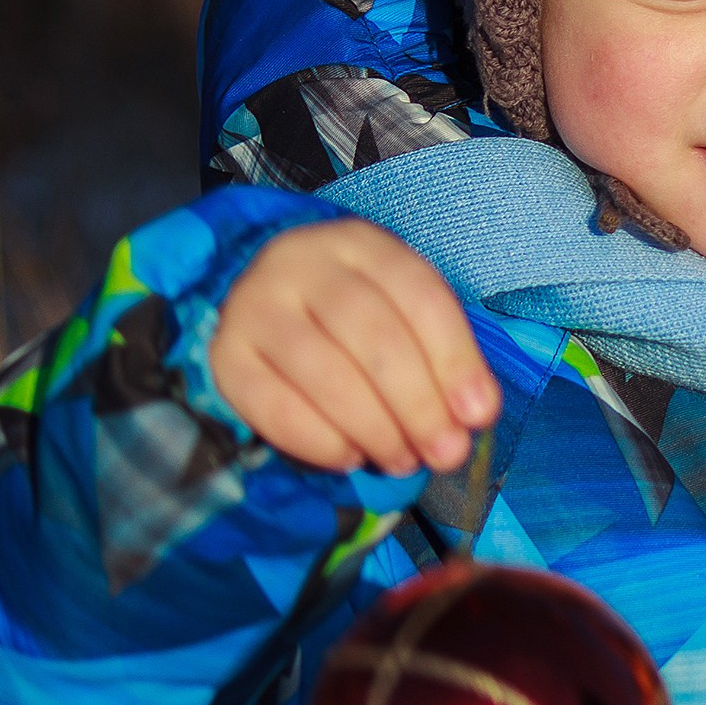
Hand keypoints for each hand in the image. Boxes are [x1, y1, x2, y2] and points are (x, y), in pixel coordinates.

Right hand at [208, 222, 498, 476]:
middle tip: (444, 452)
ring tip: (402, 460)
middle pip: (370, 334)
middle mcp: (301, 263)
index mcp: (359, 244)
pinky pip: (273, 406)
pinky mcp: (226, 356)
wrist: (262, 302)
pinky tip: (350, 458)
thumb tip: (475, 415)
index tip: (479, 416)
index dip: (454, 359)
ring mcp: (255, 306)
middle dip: (417, 403)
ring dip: (374, 428)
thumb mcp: (400, 314)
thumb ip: (441, 358)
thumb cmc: (351, 317)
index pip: (417, 294)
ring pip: (323, 371)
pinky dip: (319, 441)